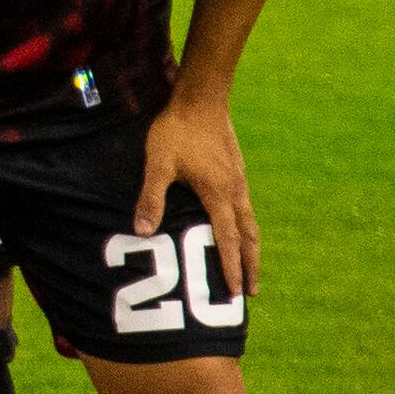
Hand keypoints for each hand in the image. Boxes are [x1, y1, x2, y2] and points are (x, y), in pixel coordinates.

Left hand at [138, 86, 258, 309]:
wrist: (201, 100)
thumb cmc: (176, 132)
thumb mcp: (157, 165)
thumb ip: (151, 198)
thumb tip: (143, 231)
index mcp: (218, 194)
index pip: (227, 240)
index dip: (230, 267)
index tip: (234, 291)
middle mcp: (235, 192)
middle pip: (248, 237)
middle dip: (249, 266)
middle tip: (251, 292)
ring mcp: (239, 182)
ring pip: (250, 223)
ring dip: (251, 249)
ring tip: (251, 270)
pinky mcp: (237, 173)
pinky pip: (246, 209)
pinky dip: (247, 229)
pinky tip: (240, 232)